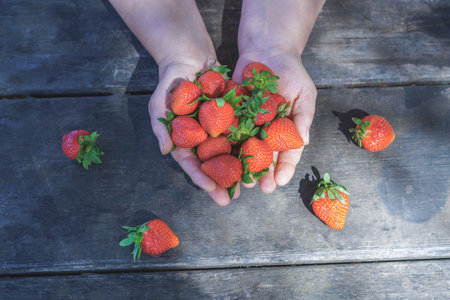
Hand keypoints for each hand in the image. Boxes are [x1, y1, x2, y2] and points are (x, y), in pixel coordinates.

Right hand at [149, 58, 239, 205]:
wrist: (190, 56)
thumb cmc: (170, 81)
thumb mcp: (160, 102)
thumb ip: (161, 126)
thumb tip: (166, 152)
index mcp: (184, 140)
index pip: (191, 163)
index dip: (200, 177)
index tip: (210, 190)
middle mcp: (202, 138)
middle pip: (212, 164)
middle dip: (221, 182)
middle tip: (231, 199)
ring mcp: (218, 128)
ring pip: (229, 152)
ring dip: (238, 168)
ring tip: (249, 184)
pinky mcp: (232, 116)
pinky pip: (242, 132)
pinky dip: (250, 144)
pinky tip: (262, 156)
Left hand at [232, 50, 316, 192]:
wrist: (267, 49)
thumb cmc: (291, 72)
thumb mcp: (304, 92)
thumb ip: (303, 117)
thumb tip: (303, 141)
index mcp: (285, 131)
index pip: (287, 154)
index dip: (284, 168)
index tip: (279, 182)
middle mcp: (266, 132)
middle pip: (264, 157)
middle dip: (261, 173)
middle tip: (259, 187)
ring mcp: (247, 125)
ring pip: (244, 150)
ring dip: (241, 166)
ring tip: (239, 180)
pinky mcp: (230, 114)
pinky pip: (227, 131)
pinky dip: (224, 144)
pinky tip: (219, 157)